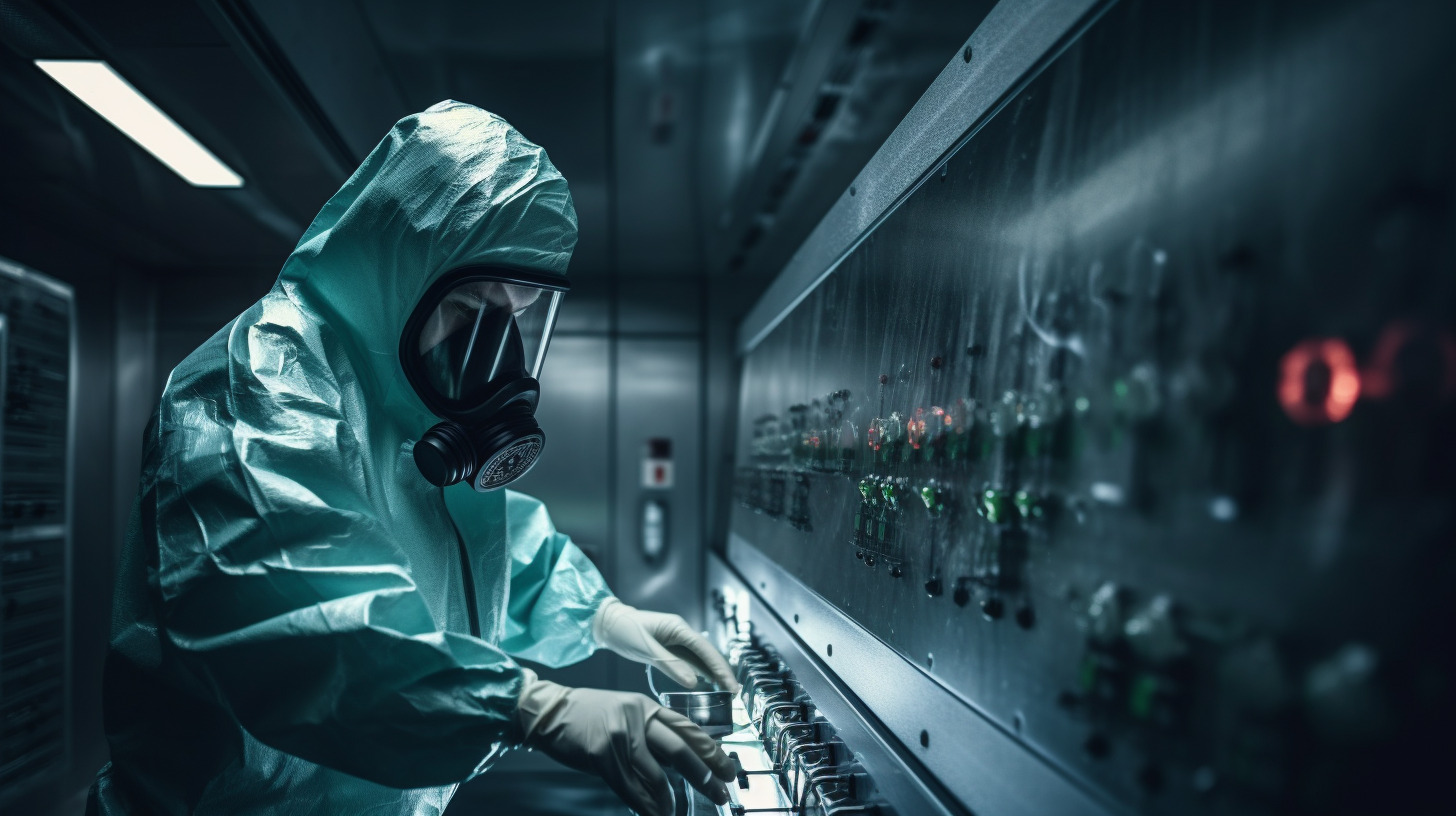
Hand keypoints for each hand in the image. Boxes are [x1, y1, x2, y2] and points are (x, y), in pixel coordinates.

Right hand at [516, 672, 735, 815]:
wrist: (549, 711)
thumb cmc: (587, 714)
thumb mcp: (626, 713)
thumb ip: (651, 731)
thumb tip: (680, 760)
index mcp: (648, 707)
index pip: (688, 729)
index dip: (711, 752)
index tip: (728, 769)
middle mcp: (638, 718)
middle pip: (681, 750)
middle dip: (704, 776)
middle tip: (719, 793)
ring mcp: (621, 736)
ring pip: (656, 775)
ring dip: (669, 800)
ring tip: (676, 814)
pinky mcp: (602, 755)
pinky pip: (630, 788)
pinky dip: (644, 806)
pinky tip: (655, 815)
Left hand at [593, 598, 738, 690]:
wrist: (608, 624)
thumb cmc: (625, 631)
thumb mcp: (646, 649)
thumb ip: (670, 665)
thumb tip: (693, 682)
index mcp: (678, 628)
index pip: (705, 650)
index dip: (720, 668)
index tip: (731, 684)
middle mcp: (682, 633)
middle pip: (708, 654)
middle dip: (722, 672)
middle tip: (735, 693)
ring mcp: (677, 641)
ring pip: (701, 659)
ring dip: (714, 674)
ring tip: (727, 691)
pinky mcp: (670, 649)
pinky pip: (690, 662)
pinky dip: (701, 673)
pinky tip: (709, 684)